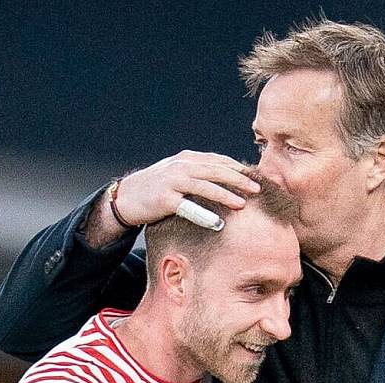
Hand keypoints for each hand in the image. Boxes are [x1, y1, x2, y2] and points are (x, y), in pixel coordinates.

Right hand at [115, 151, 259, 225]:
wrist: (126, 197)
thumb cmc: (158, 187)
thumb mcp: (179, 173)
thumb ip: (200, 172)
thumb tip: (228, 177)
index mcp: (187, 158)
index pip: (218, 160)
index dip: (238, 168)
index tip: (256, 177)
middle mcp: (181, 166)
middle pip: (215, 170)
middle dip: (238, 179)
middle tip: (258, 189)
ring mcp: (172, 181)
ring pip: (204, 186)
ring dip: (224, 194)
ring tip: (242, 204)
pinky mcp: (164, 199)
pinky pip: (187, 207)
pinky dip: (203, 214)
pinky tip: (217, 222)